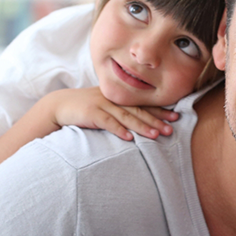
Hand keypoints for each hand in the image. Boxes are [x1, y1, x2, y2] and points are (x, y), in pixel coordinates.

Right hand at [45, 87, 177, 140]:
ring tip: (156, 135)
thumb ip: (120, 111)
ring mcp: (102, 104)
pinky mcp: (91, 113)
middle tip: (172, 128)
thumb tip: (138, 124)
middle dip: (157, 119)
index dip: (160, 110)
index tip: (176, 116)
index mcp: (119, 97)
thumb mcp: (104, 106)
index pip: (143, 103)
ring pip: (126, 116)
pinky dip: (119, 130)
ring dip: (142, 126)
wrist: (59, 106)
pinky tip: (129, 138)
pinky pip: (107, 122)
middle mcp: (113, 99)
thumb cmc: (83, 108)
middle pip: (138, 110)